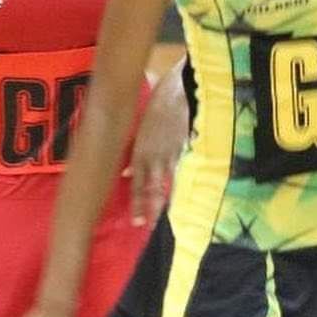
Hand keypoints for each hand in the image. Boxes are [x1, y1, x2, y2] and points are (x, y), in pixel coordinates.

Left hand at [125, 76, 187, 226]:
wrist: (180, 90)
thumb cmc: (159, 102)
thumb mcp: (143, 127)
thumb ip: (137, 152)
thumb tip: (127, 173)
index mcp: (141, 149)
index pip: (137, 182)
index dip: (136, 202)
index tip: (136, 220)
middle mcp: (156, 156)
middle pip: (151, 188)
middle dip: (148, 208)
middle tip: (146, 226)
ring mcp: (174, 155)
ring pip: (168, 183)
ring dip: (165, 201)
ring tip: (164, 219)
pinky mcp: (189, 150)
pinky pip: (186, 171)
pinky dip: (186, 183)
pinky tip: (189, 195)